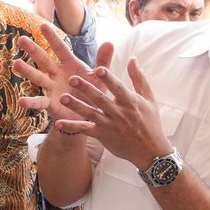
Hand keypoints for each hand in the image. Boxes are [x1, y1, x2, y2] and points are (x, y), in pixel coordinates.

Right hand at [12, 23, 114, 127]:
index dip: (52, 38)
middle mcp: (58, 75)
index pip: (60, 49)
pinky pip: (39, 102)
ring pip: (38, 78)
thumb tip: (109, 42)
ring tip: (16, 64)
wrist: (90, 117)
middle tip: (21, 39)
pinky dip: (31, 102)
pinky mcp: (50, 104)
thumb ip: (103, 61)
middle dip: (33, 50)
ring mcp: (52, 89)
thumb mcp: (100, 78)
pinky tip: (21, 101)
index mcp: (70, 66)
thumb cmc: (93, 94)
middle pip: (44, 60)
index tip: (42, 25)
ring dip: (27, 71)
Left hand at [55, 57, 172, 168]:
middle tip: (72, 78)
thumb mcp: (149, 98)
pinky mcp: (103, 136)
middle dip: (86, 89)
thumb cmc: (150, 121)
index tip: (98, 69)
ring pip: (90, 114)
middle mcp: (119, 113)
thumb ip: (138, 78)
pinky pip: (85, 130)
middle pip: (100, 99)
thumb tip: (132, 59)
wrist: (150, 151)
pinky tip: (59, 123)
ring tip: (62, 98)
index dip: (108, 78)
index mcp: (130, 101)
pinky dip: (73, 127)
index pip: (117, 88)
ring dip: (76, 106)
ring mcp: (110, 125)